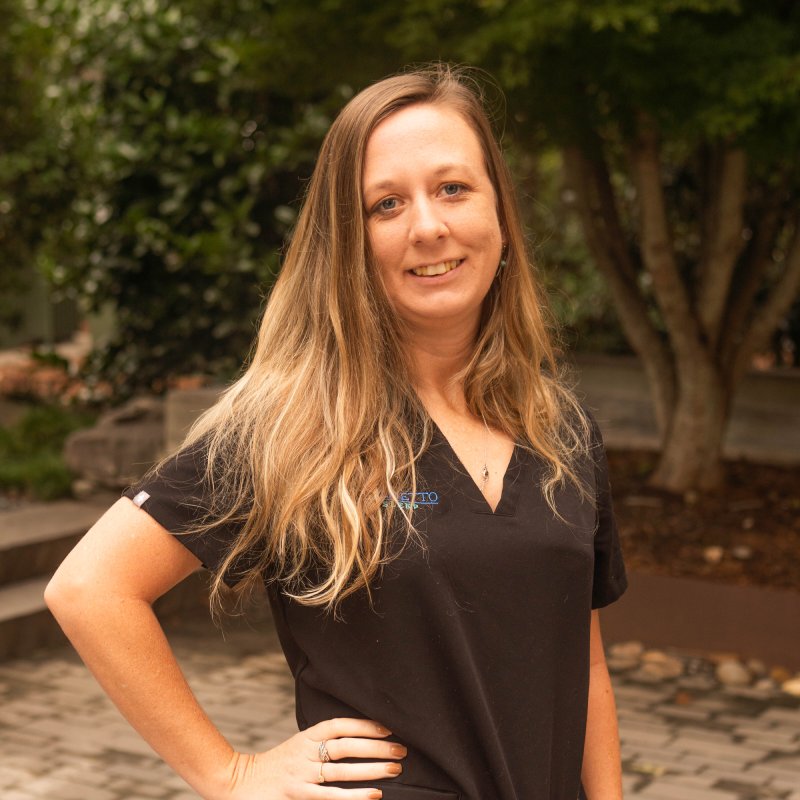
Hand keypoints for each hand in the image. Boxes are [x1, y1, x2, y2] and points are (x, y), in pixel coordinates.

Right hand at [217, 717, 404, 798]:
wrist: (238, 783)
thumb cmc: (277, 765)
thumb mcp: (298, 747)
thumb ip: (322, 744)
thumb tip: (361, 741)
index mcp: (306, 736)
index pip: (340, 725)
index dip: (365, 725)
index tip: (389, 728)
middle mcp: (305, 752)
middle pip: (345, 746)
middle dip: (376, 747)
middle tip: (401, 751)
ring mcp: (300, 775)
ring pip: (341, 771)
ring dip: (371, 770)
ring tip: (394, 770)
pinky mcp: (297, 796)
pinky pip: (329, 797)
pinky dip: (352, 797)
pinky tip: (372, 796)